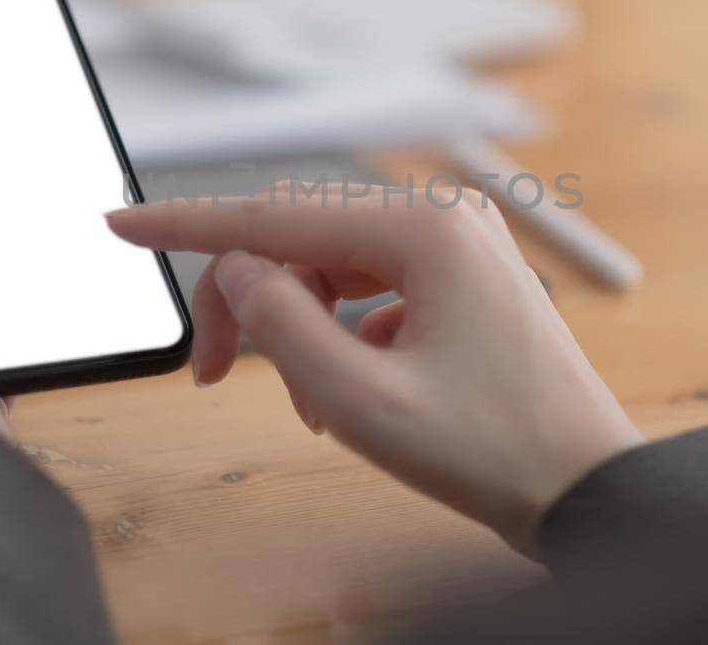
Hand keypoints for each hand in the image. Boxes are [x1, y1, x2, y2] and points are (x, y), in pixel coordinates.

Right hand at [106, 184, 643, 553]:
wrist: (588, 491)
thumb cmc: (494, 452)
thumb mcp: (361, 401)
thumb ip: (281, 325)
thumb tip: (237, 271)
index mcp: (425, 230)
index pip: (274, 216)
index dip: (186, 225)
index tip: (119, 223)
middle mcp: (445, 219)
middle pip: (300, 240)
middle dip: (245, 301)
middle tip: (206, 374)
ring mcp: (460, 246)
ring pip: (332, 267)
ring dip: (297, 329)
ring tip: (307, 408)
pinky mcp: (465, 279)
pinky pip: (371, 290)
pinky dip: (340, 337)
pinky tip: (346, 394)